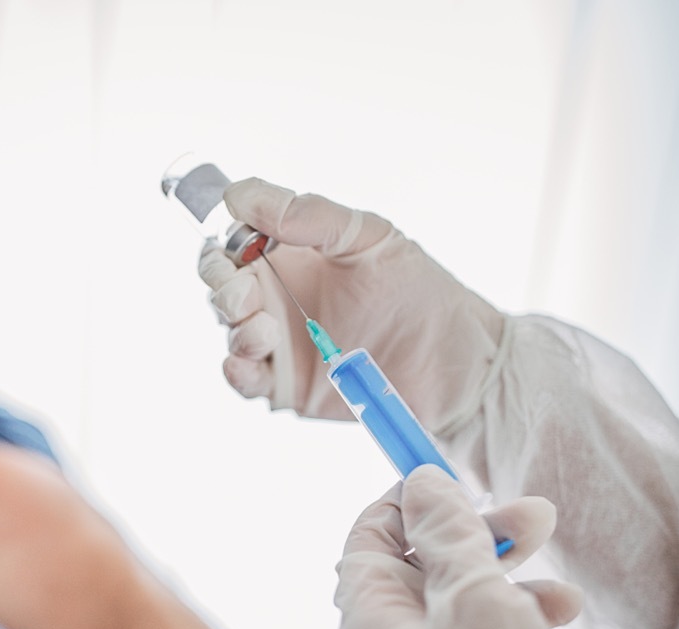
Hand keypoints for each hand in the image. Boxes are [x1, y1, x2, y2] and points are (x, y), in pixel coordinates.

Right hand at [197, 178, 503, 430]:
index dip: (224, 240)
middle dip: (221, 285)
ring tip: (266, 330)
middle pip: (220, 283)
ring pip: (228, 329)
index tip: (240, 242)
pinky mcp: (286, 385)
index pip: (233, 240)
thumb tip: (239, 194)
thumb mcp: (369, 237)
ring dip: (235, 327)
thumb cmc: (421, 292)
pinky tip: (251, 362)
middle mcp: (278, 295)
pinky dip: (236, 369)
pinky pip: (243, 377)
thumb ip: (308, 215)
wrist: (458, 364)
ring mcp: (279, 342)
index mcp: (292, 253)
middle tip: (247, 293)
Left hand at [334, 466, 623, 628]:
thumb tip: (421, 482)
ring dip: (504, 564)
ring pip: (457, 593)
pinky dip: (517, 611)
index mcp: (370, 620)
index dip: (406, 500)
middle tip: (531, 511)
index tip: (447, 474)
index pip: (369, 537)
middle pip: (419, 561)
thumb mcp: (474, 596)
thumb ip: (446, 534)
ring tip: (551, 542)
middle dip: (473, 528)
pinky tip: (562, 606)